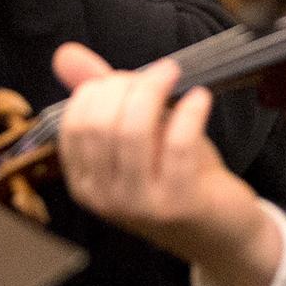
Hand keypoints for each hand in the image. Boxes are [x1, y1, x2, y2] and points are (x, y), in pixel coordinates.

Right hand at [52, 42, 277, 285]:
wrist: (220, 232)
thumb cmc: (175, 176)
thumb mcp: (136, 134)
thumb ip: (101, 96)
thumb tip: (64, 53)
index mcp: (83, 181)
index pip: (73, 124)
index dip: (98, 90)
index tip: (128, 77)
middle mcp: (102, 197)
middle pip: (99, 124)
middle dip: (125, 87)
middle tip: (156, 74)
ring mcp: (138, 205)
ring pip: (131, 131)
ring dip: (153, 91)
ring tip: (175, 74)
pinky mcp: (177, 204)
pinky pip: (177, 144)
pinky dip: (189, 112)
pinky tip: (200, 98)